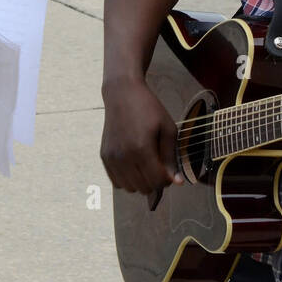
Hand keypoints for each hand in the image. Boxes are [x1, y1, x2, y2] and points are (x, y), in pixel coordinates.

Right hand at [100, 75, 184, 194]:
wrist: (122, 94)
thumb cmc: (149, 109)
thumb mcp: (167, 129)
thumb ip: (171, 157)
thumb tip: (177, 182)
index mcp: (142, 149)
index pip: (157, 181)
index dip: (167, 180)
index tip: (170, 170)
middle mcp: (124, 156)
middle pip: (144, 187)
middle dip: (155, 182)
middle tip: (159, 166)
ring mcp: (112, 158)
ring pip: (130, 188)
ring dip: (141, 182)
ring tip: (147, 166)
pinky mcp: (104, 156)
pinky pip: (117, 182)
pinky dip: (128, 179)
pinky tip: (134, 166)